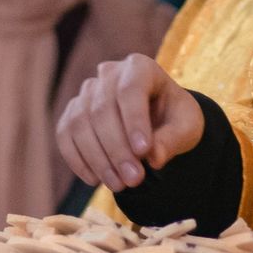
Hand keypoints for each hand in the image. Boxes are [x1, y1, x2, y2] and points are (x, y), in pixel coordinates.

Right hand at [56, 54, 203, 191]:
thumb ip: (172, 140)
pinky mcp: (72, 113)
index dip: (133, 121)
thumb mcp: (186, 127)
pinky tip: (95, 180)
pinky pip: (65, 135)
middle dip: (117, 149)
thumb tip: (153, 158)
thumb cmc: (174, 119)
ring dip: (97, 158)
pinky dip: (78, 160)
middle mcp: (109, 74)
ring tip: (118, 185)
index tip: (143, 152)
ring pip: (80, 123)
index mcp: (140, 67)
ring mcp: (87, 93)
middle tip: (133, 179)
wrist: (159, 122)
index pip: (130, 89)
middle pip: (102, 109)